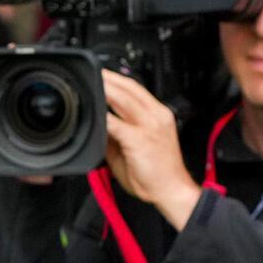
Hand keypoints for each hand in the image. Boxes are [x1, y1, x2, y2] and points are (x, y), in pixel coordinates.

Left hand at [101, 70, 201, 229]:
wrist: (172, 191)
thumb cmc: (156, 172)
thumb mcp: (135, 145)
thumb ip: (117, 132)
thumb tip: (99, 124)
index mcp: (158, 115)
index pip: (136, 89)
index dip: (117, 79)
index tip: (101, 74)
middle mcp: (156, 116)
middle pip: (129, 88)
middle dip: (108, 78)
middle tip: (91, 72)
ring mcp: (149, 126)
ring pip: (124, 99)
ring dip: (105, 89)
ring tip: (90, 84)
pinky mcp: (140, 140)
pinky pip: (118, 123)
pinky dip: (104, 116)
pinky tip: (94, 111)